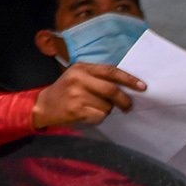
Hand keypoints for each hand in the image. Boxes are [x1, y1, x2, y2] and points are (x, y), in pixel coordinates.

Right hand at [31, 61, 147, 129]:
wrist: (43, 106)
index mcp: (81, 68)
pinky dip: (99, 118)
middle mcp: (78, 79)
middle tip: (128, 106)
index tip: (142, 87)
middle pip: (111, 90)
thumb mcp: (77, 76)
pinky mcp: (75, 110)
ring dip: (107, 110)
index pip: (111, 71)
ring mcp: (76, 95)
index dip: (129, 79)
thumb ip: (97, 77)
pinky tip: (89, 115)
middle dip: (124, 100)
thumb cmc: (65, 91)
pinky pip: (99, 116)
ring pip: (106, 105)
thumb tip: (125, 87)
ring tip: (95, 109)